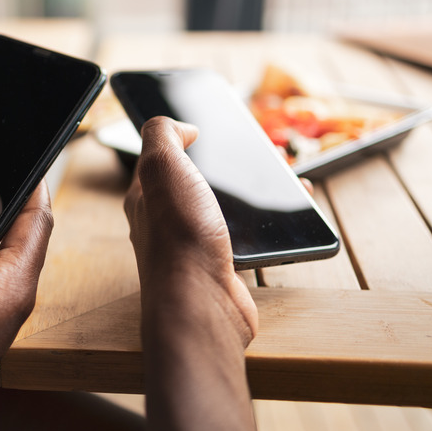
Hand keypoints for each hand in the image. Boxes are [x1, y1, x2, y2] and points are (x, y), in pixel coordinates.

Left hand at [126, 117, 257, 430]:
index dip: (184, 139)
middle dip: (227, 165)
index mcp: (145, 194)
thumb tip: (180, 126)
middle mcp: (164, 220)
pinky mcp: (220, 266)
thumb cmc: (179, 237)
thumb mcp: (162, 166)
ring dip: (251, 192)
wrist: (201, 304)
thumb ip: (163, 135)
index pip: (160, 157)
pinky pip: (244, 235)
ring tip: (282, 177)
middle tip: (259, 153)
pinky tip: (285, 218)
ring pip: (223, 207)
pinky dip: (265, 222)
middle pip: (196, 181)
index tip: (211, 129)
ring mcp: (192, 244)